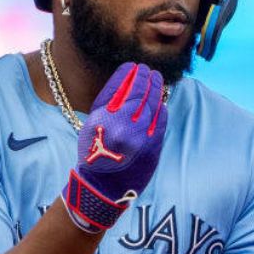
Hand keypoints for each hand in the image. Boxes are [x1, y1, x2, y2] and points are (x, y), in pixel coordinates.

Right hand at [62, 62, 167, 232]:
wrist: (102, 187)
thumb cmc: (95, 152)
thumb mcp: (92, 124)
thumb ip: (107, 102)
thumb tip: (126, 79)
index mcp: (102, 117)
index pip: (119, 86)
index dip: (129, 73)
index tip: (133, 66)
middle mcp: (121, 125)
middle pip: (138, 92)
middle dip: (145, 77)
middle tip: (148, 70)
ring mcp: (139, 136)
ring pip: (152, 104)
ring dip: (156, 88)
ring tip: (156, 79)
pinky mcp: (152, 147)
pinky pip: (161, 121)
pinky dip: (162, 108)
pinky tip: (161, 102)